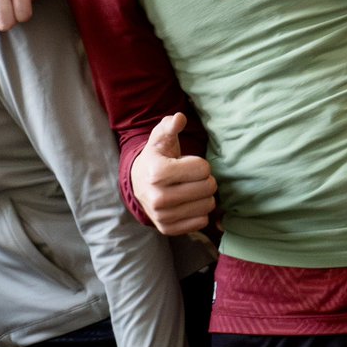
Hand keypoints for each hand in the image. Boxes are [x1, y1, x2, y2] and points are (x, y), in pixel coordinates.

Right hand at [130, 114, 216, 235]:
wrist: (137, 185)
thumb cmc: (156, 159)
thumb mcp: (160, 140)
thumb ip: (169, 127)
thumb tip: (179, 118)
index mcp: (157, 172)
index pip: (203, 169)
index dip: (198, 164)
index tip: (186, 164)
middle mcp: (158, 197)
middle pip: (209, 188)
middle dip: (204, 180)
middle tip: (190, 178)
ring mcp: (162, 216)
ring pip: (208, 206)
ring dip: (203, 196)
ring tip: (188, 190)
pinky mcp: (168, 229)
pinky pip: (202, 221)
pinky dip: (198, 212)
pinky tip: (186, 204)